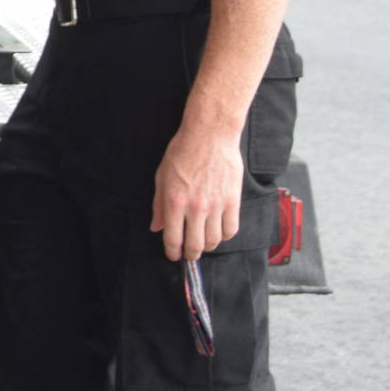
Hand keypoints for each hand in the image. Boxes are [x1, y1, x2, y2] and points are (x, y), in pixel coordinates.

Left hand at [152, 125, 244, 260]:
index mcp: (175, 201)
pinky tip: (218, 232)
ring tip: (203, 243)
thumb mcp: (162, 176)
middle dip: (190, 254)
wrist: (209, 135)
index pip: (173, 238)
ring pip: (214, 240)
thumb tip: (156, 228)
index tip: (173, 255)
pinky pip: (231, 229)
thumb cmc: (182, 152)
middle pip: (196, 245)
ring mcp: (216, 205)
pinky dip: (224, 236)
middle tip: (189, 254)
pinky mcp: (233, 201)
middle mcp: (196, 207)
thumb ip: (159, 205)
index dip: (172, 252)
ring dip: (208, 246)